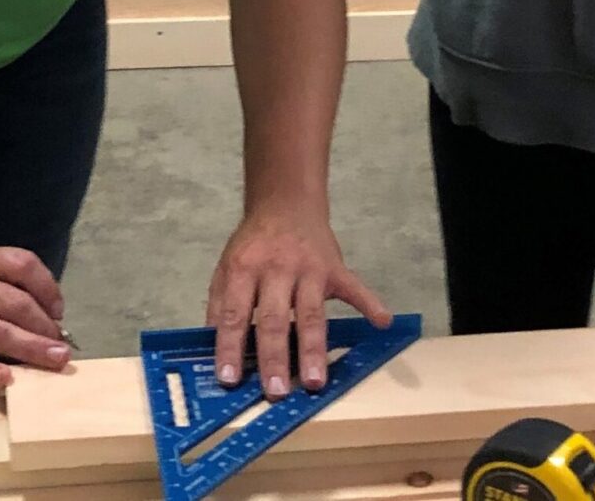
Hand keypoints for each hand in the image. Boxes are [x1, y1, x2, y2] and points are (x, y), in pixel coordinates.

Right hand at [0, 246, 71, 389]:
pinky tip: (9, 379)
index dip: (48, 287)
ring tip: (54, 361)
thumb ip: (16, 290)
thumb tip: (55, 323)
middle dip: (45, 327)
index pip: (22, 265)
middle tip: (63, 347)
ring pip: (0, 333)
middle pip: (16, 303)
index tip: (59, 311)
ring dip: (32, 349)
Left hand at [206, 204, 389, 398]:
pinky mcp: (335, 267)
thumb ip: (220, 305)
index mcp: (245, 269)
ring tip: (315, 381)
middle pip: (275, 317)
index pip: (236, 313)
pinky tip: (382, 321)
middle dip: (275, 356)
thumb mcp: (227, 266)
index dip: (231, 346)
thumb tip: (211, 347)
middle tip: (276, 390)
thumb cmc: (254, 244)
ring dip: (313, 348)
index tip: (229, 379)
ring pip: (311, 313)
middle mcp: (277, 268)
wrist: (286, 203)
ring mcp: (310, 268)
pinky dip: (370, 303)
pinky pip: (354, 287)